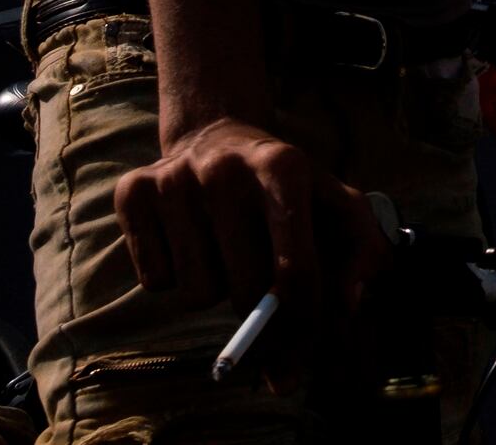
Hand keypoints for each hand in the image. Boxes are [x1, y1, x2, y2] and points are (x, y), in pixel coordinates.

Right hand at [113, 117, 387, 319]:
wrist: (215, 135)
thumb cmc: (286, 186)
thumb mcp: (336, 202)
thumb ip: (364, 251)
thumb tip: (350, 305)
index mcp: (284, 166)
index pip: (295, 271)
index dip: (300, 326)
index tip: (296, 360)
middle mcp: (225, 168)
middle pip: (245, 292)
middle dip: (258, 315)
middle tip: (259, 299)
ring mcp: (173, 178)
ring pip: (197, 294)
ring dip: (215, 290)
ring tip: (224, 251)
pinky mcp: (131, 191)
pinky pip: (153, 281)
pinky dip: (174, 277)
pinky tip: (188, 241)